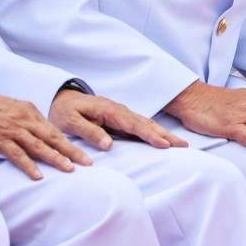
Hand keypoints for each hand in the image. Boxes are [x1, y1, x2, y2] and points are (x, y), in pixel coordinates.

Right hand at [0, 85, 90, 179]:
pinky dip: (28, 165)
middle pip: (53, 137)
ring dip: (56, 158)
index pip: (55, 130)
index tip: (86, 153)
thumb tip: (42, 133)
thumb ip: (28, 120)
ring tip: (70, 169)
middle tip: (88, 163)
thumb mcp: (13, 108)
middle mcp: (25, 119)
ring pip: (39, 146)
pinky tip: (38, 175)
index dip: (71, 143)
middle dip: (72, 151)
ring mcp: (12, 129)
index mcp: (30, 111)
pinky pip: (17, 154)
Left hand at [49, 89, 187, 150]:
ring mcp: (121, 115)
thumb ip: (89, 131)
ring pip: (146, 125)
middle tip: (183, 146)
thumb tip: (109, 144)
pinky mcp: (120, 121)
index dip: (150, 135)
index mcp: (109, 110)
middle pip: (146, 123)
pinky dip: (154, 134)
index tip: (164, 144)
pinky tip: (163, 141)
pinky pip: (140, 128)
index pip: (134, 124)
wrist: (61, 100)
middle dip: (165, 134)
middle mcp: (119, 111)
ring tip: (180, 144)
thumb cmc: (65, 112)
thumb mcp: (70, 122)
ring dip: (163, 134)